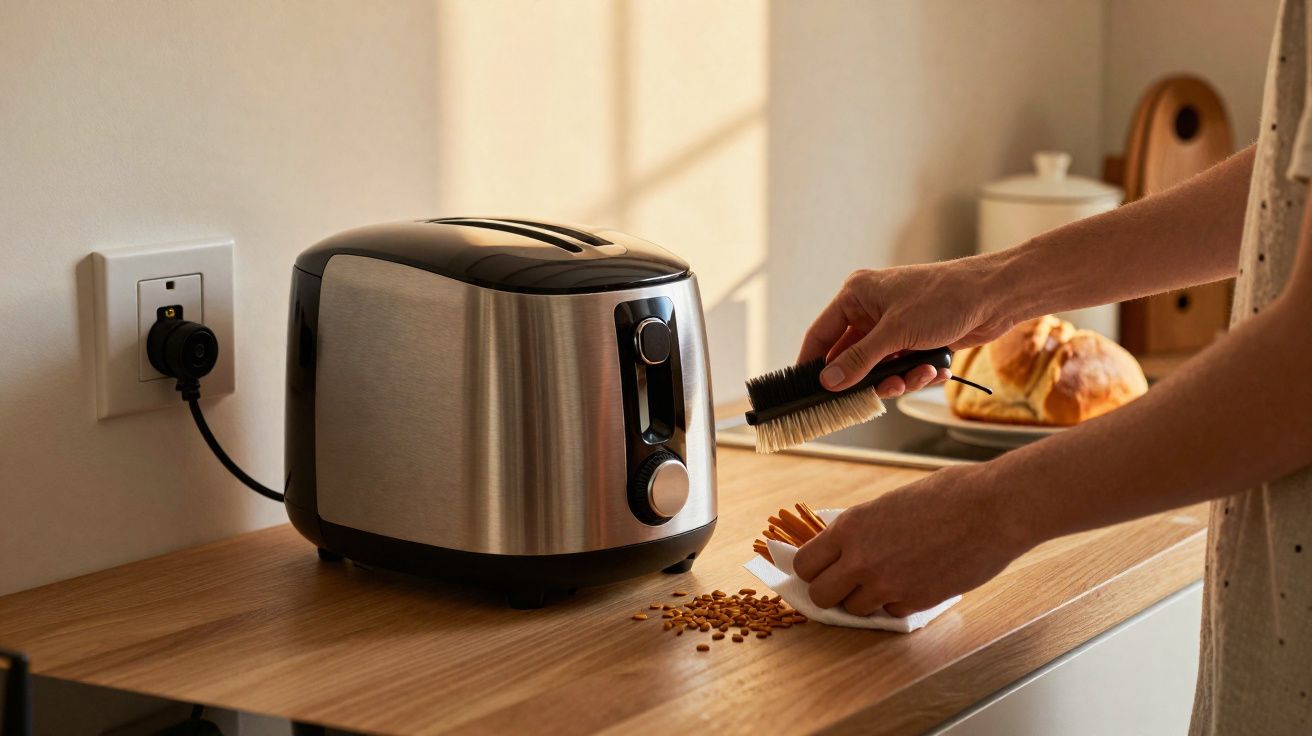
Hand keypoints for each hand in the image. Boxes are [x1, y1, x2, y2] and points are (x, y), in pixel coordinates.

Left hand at [792, 464, 1032, 616]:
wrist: (993, 509)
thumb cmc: (949, 495)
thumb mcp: (889, 504)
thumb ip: (862, 529)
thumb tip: (843, 547)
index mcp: (851, 526)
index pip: (804, 564)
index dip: (812, 569)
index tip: (822, 569)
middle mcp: (861, 559)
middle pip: (819, 596)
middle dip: (832, 591)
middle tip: (849, 582)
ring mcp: (888, 584)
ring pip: (853, 610)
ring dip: (865, 599)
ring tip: (887, 578)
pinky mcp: (915, 601)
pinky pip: (889, 613)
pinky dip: (897, 603)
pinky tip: (914, 581)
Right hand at [799, 258, 1017, 392]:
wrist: (995, 296)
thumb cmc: (945, 298)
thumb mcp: (896, 332)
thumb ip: (859, 360)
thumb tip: (828, 381)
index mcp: (857, 295)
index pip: (821, 335)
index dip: (812, 364)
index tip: (806, 391)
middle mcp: (871, 310)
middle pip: (851, 358)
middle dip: (869, 378)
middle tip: (880, 390)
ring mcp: (894, 327)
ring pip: (879, 369)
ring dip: (899, 378)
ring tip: (920, 374)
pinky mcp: (914, 340)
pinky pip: (902, 368)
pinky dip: (917, 374)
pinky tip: (936, 368)